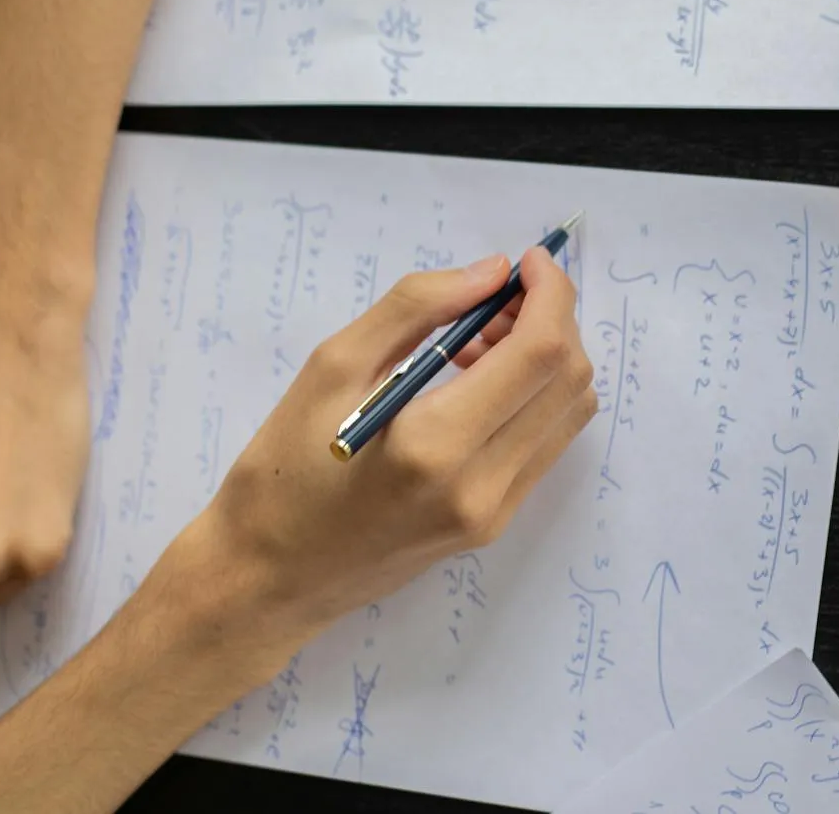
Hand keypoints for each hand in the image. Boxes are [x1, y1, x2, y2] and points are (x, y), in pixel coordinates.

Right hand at [163, 247, 595, 674]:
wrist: (269, 576)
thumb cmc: (283, 468)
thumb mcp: (332, 366)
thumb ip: (416, 308)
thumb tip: (492, 272)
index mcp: (434, 443)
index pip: (539, 354)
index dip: (550, 294)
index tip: (528, 261)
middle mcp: (481, 485)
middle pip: (568, 380)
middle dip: (551, 319)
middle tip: (495, 298)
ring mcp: (495, 513)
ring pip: (569, 412)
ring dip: (546, 358)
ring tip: (479, 341)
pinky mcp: (494, 526)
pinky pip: (546, 444)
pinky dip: (533, 396)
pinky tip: (477, 384)